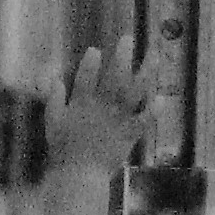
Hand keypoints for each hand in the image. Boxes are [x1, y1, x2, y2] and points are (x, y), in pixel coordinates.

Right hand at [44, 39, 151, 173]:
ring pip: (134, 92)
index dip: (91, 62)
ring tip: (153, 56)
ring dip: (145, 73)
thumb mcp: (52, 122)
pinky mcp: (129, 134)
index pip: (86, 76)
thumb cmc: (63, 150)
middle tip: (128, 39)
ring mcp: (118, 120)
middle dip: (122, 56)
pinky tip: (162, 98)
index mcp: (81, 103)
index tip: (96, 50)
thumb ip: (54, 99)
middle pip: (115, 77)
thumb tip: (55, 79)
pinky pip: (144, 120)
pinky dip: (153, 110)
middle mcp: (102, 107)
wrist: (79, 176)